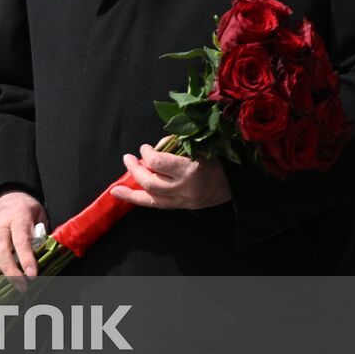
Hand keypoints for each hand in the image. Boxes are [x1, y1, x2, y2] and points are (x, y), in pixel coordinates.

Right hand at [0, 190, 47, 284]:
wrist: (1, 196)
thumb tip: (45, 259)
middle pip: (1, 252)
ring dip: (7, 271)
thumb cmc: (25, 209)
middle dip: (12, 272)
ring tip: (19, 278)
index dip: (26, 258)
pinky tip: (8, 268)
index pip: (21, 239)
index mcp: (17, 216)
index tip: (32, 275)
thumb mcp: (39, 216)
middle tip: (23, 286)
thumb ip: (42, 236)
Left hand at [111, 143, 231, 209]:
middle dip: (134, 169)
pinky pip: (157, 205)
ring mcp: (184, 200)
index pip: (158, 162)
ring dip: (130, 192)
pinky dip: (139, 200)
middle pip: (150, 181)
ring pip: (151, 198)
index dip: (146, 154)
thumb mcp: (199, 146)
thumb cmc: (218, 160)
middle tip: (127, 158)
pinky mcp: (183, 207)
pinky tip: (124, 195)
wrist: (238, 184)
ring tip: (116, 188)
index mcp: (191, 168)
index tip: (144, 148)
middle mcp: (186, 187)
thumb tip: (151, 150)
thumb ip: (174, 146)